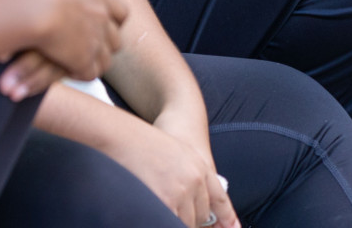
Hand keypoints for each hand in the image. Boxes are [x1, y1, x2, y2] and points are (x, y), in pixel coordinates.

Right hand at [15, 0, 127, 82]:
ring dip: (100, 50)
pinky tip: (72, 71)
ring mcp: (101, 33)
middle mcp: (106, 4)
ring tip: (85, 54)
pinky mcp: (88, 58)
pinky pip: (93, 70)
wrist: (39, 5)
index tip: (90, 3)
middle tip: (96, 29)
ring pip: (112, 46)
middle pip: (120, 17)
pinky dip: (85, 72)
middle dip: (111, 24)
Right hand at [105, 117, 239, 227]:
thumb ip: (189, 178)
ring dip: (175, 222)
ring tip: (160, 209)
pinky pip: (169, 222)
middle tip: (173, 211)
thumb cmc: (145, 142)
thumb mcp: (178, 154)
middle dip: (189, 221)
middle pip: (200, 217)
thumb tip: (188, 206)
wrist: (124, 133)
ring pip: (185, 223)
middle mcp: (195, 181)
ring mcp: (181, 193)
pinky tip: (154, 216)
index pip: (219, 199)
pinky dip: (163, 222)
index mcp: (201, 168)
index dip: (227, 217)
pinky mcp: (165, 202)